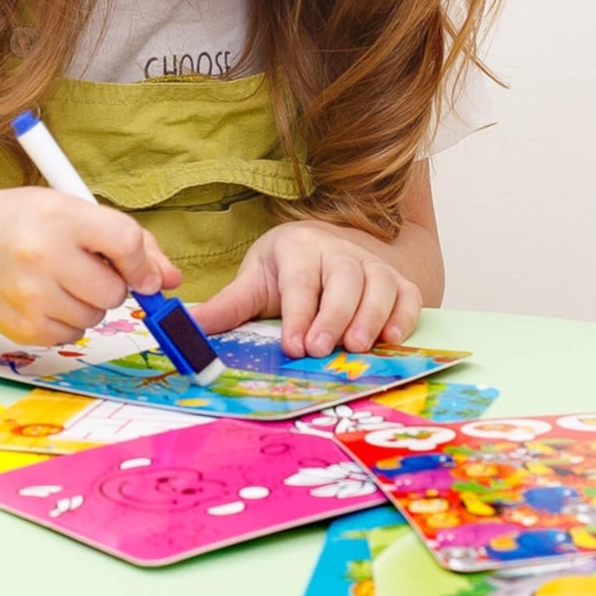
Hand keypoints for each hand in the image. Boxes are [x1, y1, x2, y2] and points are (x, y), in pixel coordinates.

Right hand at [0, 188, 179, 346]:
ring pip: (96, 316)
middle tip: (82, 268)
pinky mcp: (24, 328)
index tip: (140, 271)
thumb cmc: (21, 221)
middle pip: (115, 290)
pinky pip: (72, 334)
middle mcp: (43, 256)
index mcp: (60, 216)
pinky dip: (66, 319)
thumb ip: (126, 240)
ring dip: (88, 303)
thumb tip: (171, 280)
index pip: (126, 243)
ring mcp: (31, 296)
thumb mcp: (70, 209)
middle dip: (110, 283)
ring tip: (57, 279)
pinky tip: (43, 297)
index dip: (142, 263)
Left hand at [194, 221, 422, 357]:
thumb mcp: (254, 283)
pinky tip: (393, 338)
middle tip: (323, 348)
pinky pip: (408, 294)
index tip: (292, 344)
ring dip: (371, 315)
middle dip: (334, 315)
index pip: (300, 279)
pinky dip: (404, 315)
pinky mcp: (396, 280)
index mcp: (298, 248)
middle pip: (343, 279)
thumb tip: (187, 326)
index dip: (298, 311)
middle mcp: (338, 251)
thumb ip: (227, 307)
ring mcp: (371, 264)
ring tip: (358, 346)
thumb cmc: (285, 271)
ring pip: (378, 284)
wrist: (322, 247)